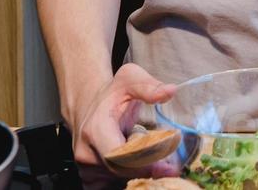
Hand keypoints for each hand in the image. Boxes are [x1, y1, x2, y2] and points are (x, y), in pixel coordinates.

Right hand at [68, 62, 179, 189]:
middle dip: (148, 169)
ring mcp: (86, 169)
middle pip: (121, 171)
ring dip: (139, 173)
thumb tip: (169, 91)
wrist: (88, 108)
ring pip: (119, 180)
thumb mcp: (129, 79)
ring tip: (154, 160)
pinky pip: (111, 187)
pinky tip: (140, 169)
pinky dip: (129, 181)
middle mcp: (86, 153)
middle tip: (171, 167)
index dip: (143, 163)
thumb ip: (148, 86)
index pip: (119, 156)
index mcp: (95, 130)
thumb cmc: (111, 95)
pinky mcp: (90, 179)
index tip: (167, 165)